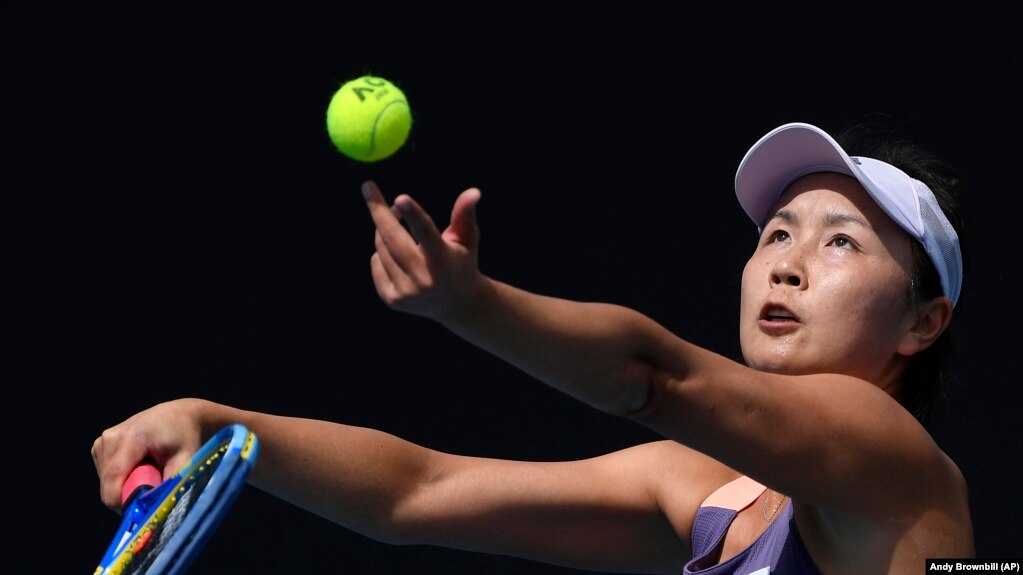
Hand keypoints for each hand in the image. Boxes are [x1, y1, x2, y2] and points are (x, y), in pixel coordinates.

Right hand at [91, 399, 205, 511]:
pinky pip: (106, 476)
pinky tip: (139, 465)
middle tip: (155, 482)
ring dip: (127, 485)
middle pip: (108, 486)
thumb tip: (156, 512)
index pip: (113, 481)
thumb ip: (170, 486)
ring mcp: (101, 441)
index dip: (124, 503)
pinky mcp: (99, 447)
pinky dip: (122, 478)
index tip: (144, 508)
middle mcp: (110, 438)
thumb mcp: (186, 460)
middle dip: (130, 494)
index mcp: (130, 438)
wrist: (179, 416)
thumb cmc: (185, 437)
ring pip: (106, 483)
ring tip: (149, 470)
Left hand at [362, 180, 484, 321]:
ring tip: (401, 230)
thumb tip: (474, 191)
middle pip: (393, 238)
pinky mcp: (392, 300)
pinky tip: (400, 259)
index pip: (427, 234)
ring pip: (381, 248)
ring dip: (385, 232)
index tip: (400, 197)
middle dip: (379, 210)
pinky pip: (376, 262)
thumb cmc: (461, 262)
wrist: (457, 305)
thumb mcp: (467, 238)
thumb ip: (465, 214)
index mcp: (444, 262)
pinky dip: (383, 253)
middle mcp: (424, 280)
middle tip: (368, 187)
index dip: (414, 215)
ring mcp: (405, 293)